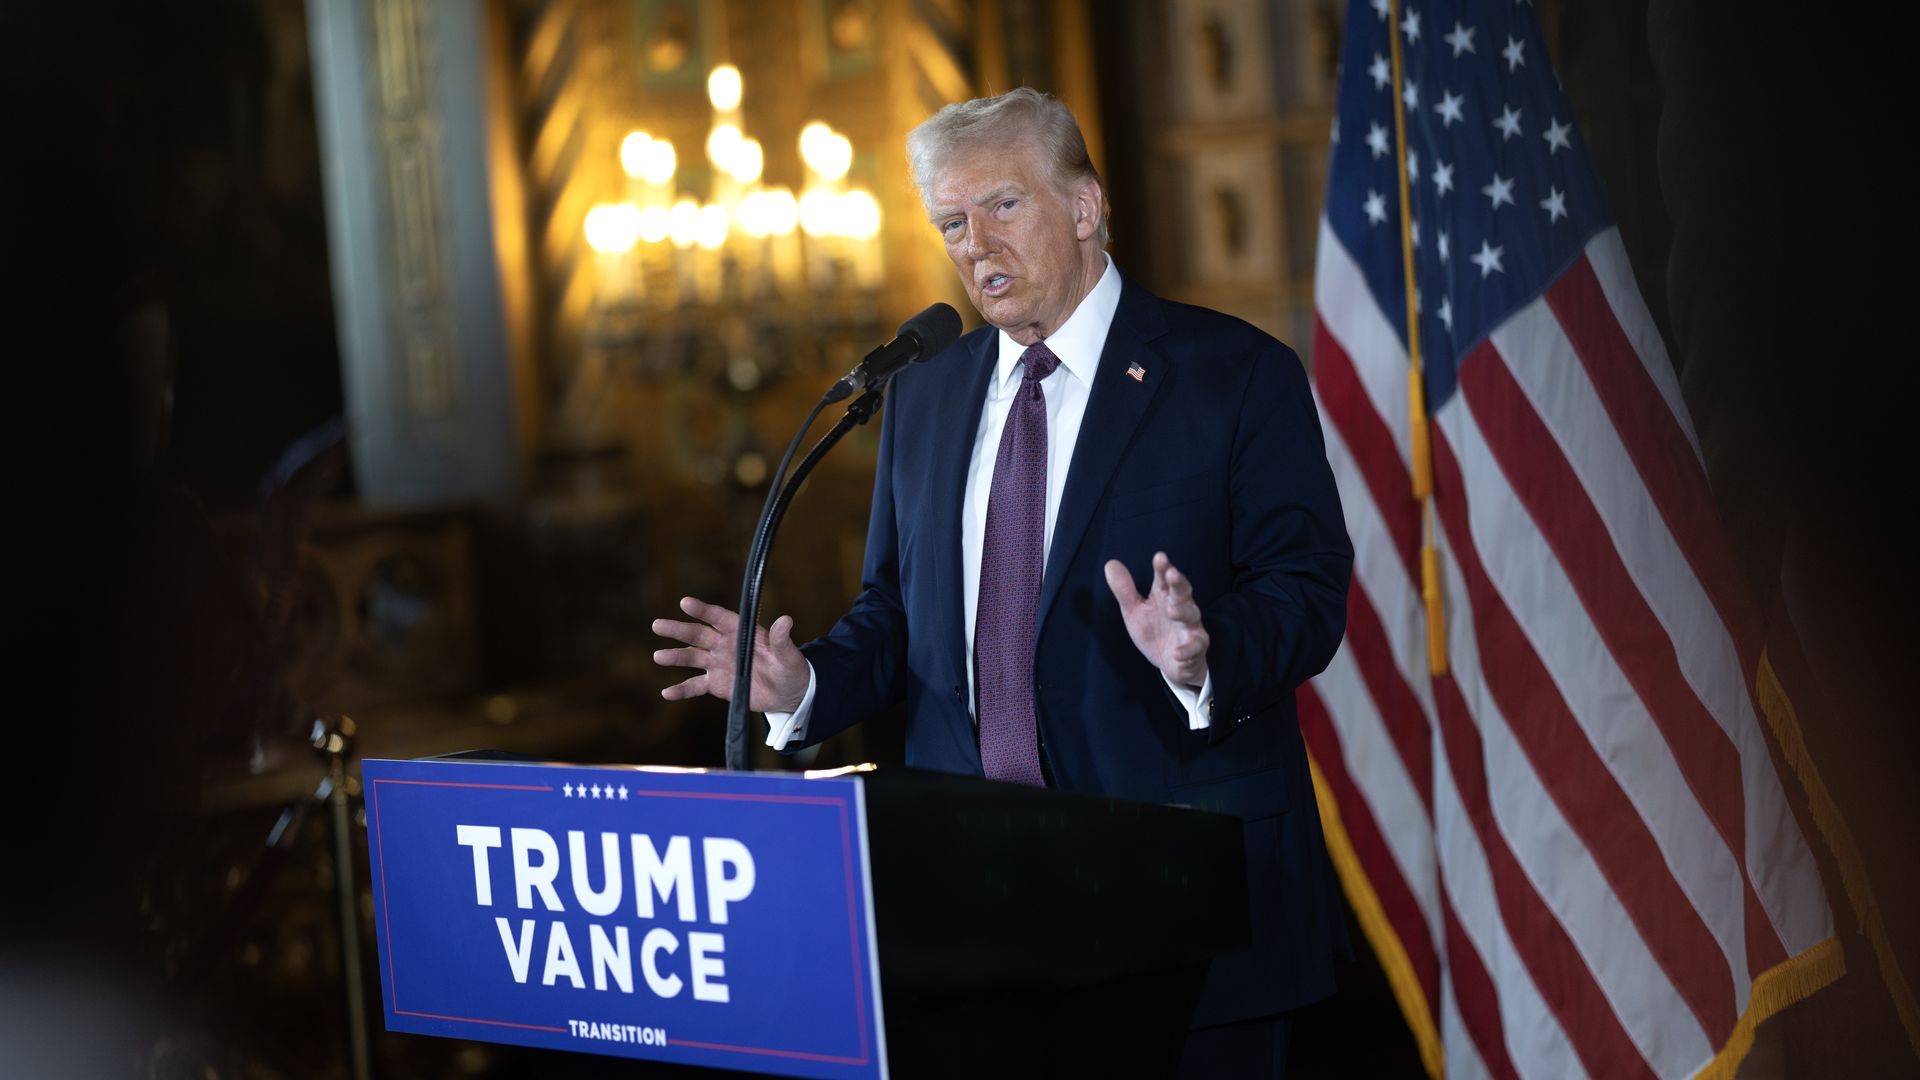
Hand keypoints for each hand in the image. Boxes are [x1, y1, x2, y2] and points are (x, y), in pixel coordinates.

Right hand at [652, 597, 809, 712]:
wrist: (786, 692)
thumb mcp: (789, 654)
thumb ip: (782, 639)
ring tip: (658, 656)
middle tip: (657, 625)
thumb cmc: (790, 667)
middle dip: (678, 630)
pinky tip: (666, 693)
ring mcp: (718, 664)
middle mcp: (725, 644)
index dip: (702, 611)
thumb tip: (786, 620)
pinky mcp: (716, 684)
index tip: (684, 602)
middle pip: (698, 635)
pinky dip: (681, 690)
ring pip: (692, 658)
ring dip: (675, 657)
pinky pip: (695, 686)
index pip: (718, 618)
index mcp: (741, 631)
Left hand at [1103, 552, 1209, 687]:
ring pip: (1191, 615)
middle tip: (1171, 574)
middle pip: (1183, 591)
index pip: (1164, 578)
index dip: (1163, 568)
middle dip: (1178, 582)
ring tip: (1171, 611)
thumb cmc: (1154, 631)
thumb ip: (1124, 590)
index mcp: (1164, 595)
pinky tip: (1176, 652)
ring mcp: (1191, 627)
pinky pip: (1194, 647)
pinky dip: (1186, 650)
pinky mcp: (1196, 647)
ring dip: (1182, 612)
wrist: (1170, 663)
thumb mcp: (1134, 611)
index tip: (1159, 557)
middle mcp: (1181, 607)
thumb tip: (1110, 563)